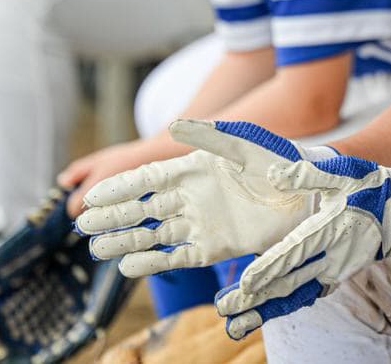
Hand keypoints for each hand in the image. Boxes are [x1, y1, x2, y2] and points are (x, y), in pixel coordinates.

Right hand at [76, 119, 337, 278]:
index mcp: (192, 168)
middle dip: (113, 217)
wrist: (307, 191)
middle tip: (83, 226)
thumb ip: (209, 136)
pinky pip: (176, 256)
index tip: (92, 195)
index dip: (120, 188)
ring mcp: (200, 222)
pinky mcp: (213, 246)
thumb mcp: (244, 143)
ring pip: (153, 234)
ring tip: (96, 249)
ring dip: (125, 241)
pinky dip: (153, 263)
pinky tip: (129, 266)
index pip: (148, 179)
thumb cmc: (278, 159)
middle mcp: (191, 196)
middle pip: (142, 208)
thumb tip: (174, 124)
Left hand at [212, 144, 390, 339]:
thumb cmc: (367, 187)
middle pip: (289, 283)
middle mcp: (330, 258)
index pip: (295, 253)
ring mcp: (333, 272)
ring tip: (235, 324)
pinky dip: (282, 307)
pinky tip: (259, 316)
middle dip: (257, 298)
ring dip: (264, 310)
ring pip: (294, 295)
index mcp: (329, 230)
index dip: (272, 268)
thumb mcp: (342, 173)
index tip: (247, 282)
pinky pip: (304, 295)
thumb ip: (307, 175)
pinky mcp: (334, 277)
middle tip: (225, 308)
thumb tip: (273, 175)